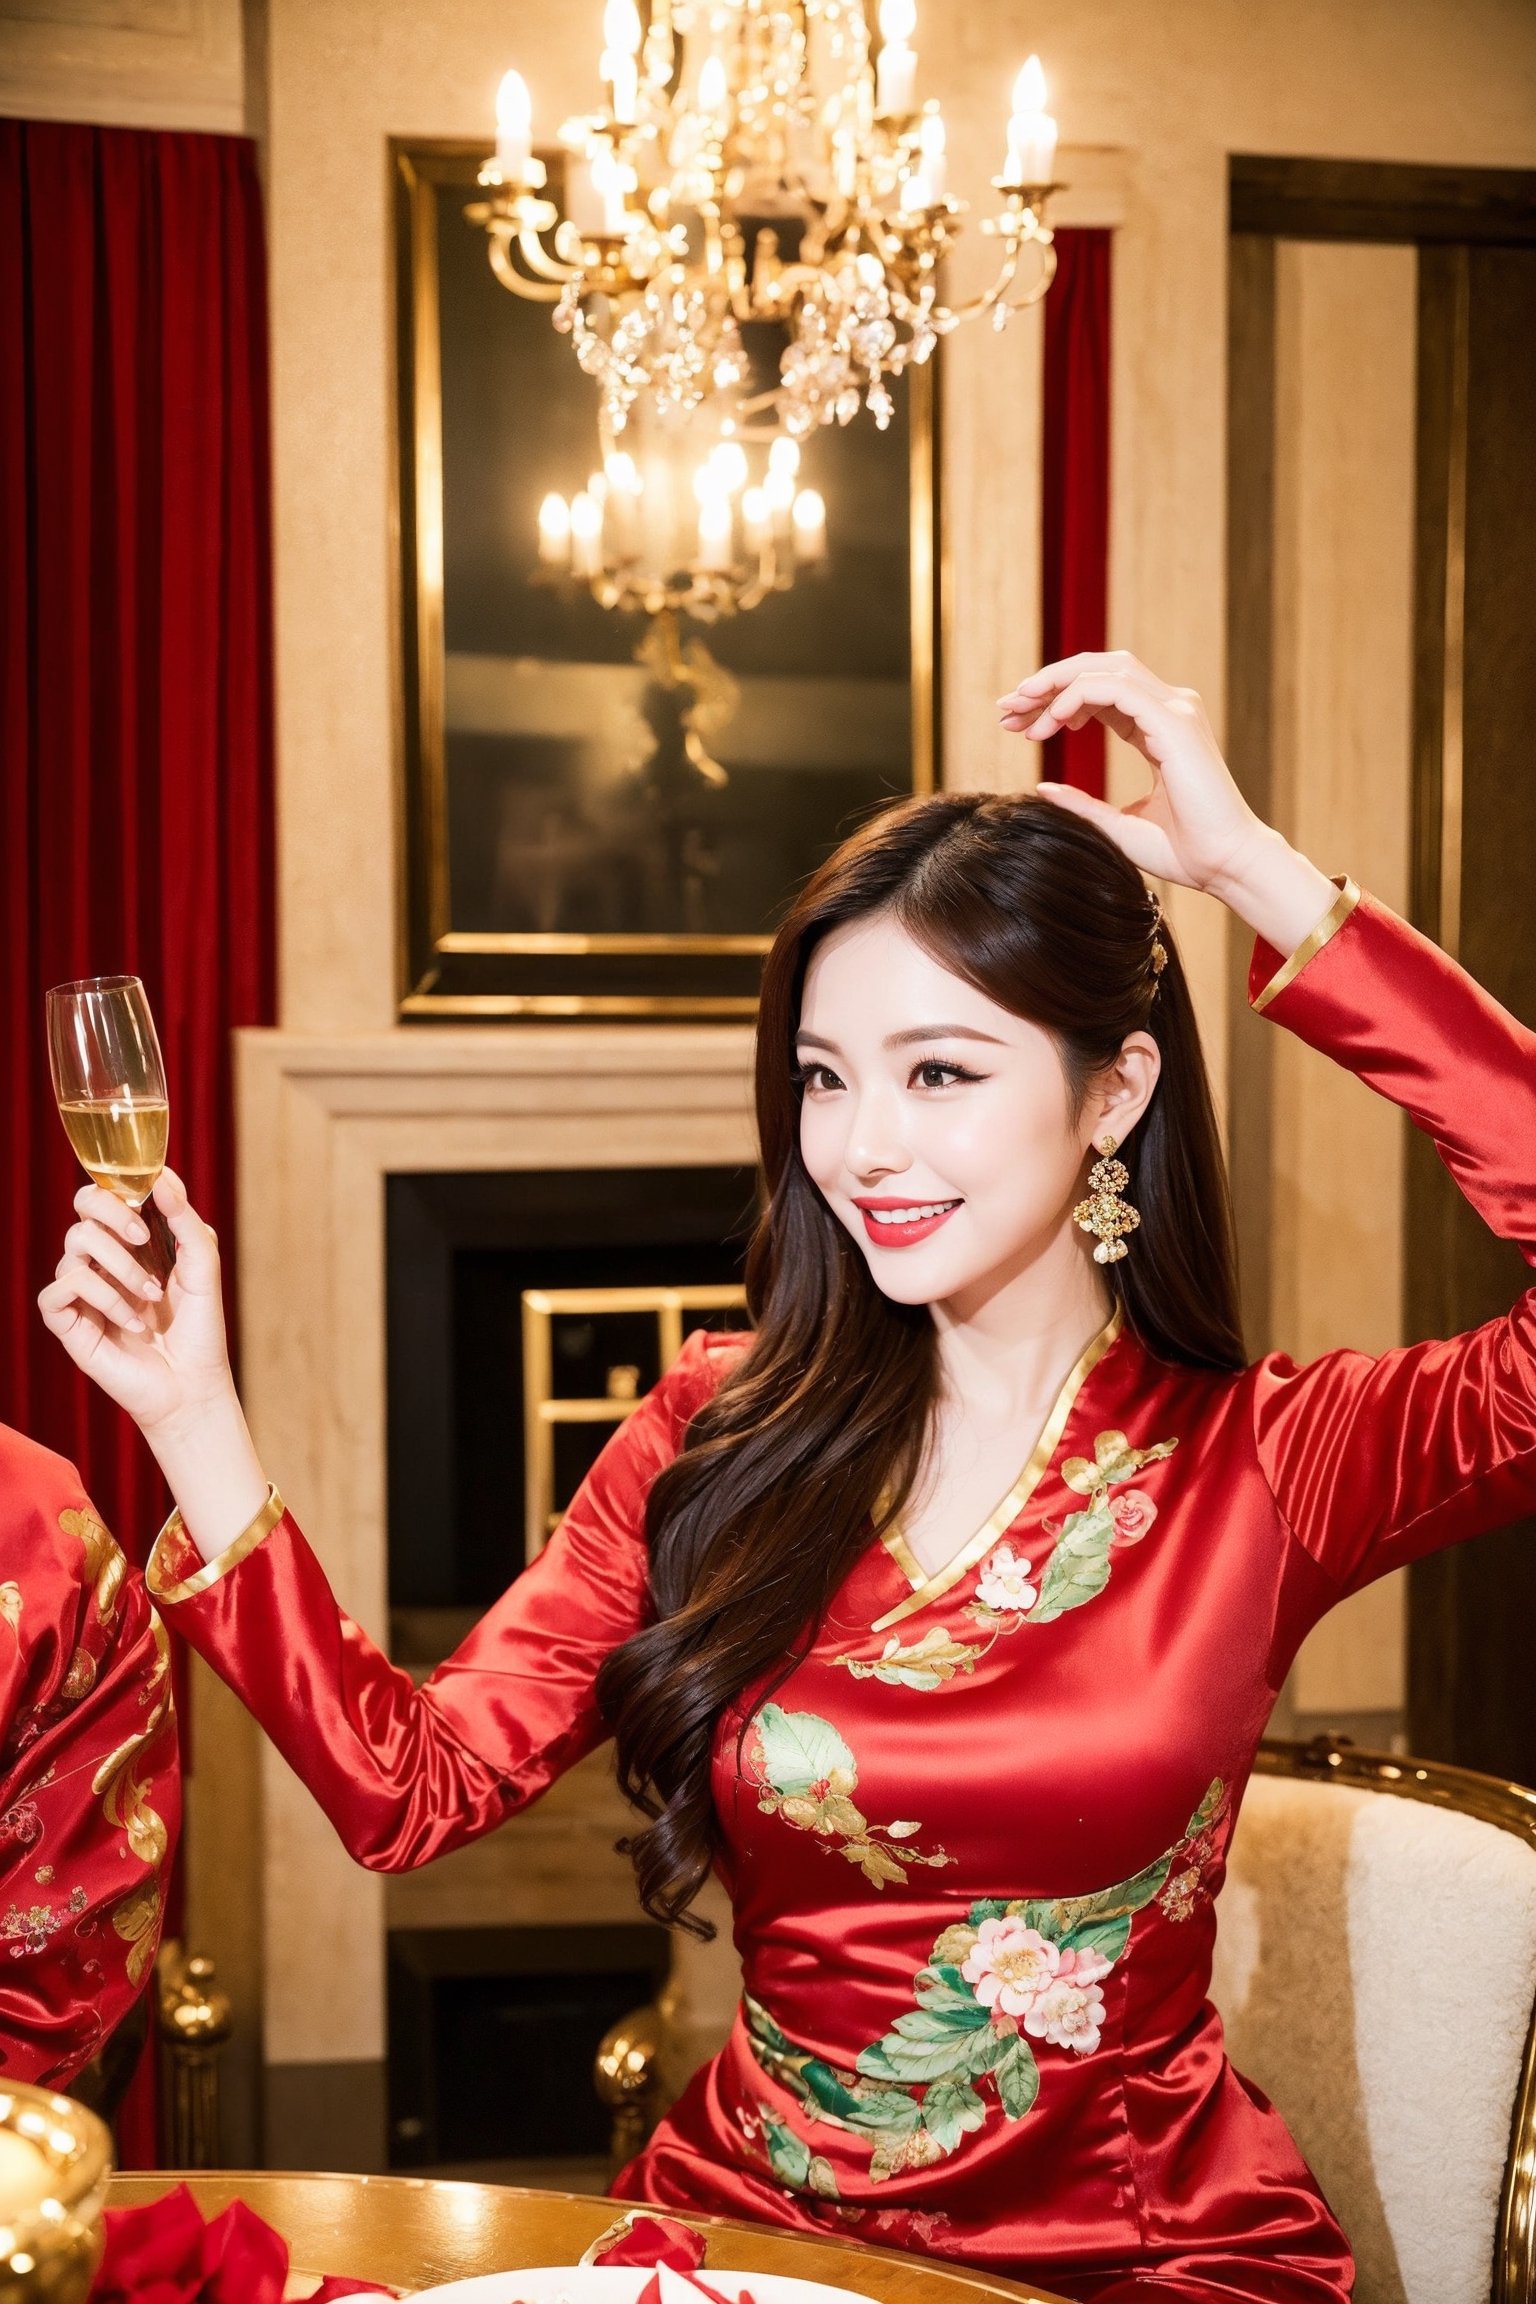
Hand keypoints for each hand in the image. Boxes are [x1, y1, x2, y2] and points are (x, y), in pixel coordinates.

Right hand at [37, 1167, 234, 1438]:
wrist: (194, 1386)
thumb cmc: (199, 1329)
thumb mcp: (203, 1266)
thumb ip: (186, 1220)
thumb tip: (164, 1177)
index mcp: (132, 1243)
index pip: (107, 1195)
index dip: (121, 1188)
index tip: (150, 1200)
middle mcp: (103, 1261)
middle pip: (82, 1208)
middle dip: (113, 1212)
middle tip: (143, 1238)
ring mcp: (83, 1291)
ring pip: (76, 1245)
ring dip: (121, 1268)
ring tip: (151, 1297)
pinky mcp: (68, 1322)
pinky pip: (62, 1288)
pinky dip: (102, 1298)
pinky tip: (131, 1322)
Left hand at [996, 650, 1266, 895]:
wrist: (1224, 865)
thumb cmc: (1183, 851)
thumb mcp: (1116, 824)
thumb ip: (1081, 803)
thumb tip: (1042, 787)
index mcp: (1158, 727)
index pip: (1098, 692)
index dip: (1053, 700)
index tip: (1016, 723)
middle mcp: (1169, 710)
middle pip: (1098, 670)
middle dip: (1047, 682)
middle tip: (1005, 708)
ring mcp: (1175, 711)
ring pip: (1105, 668)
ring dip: (1055, 682)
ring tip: (1020, 710)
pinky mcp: (1175, 722)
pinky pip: (1116, 688)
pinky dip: (1077, 695)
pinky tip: (1052, 720)